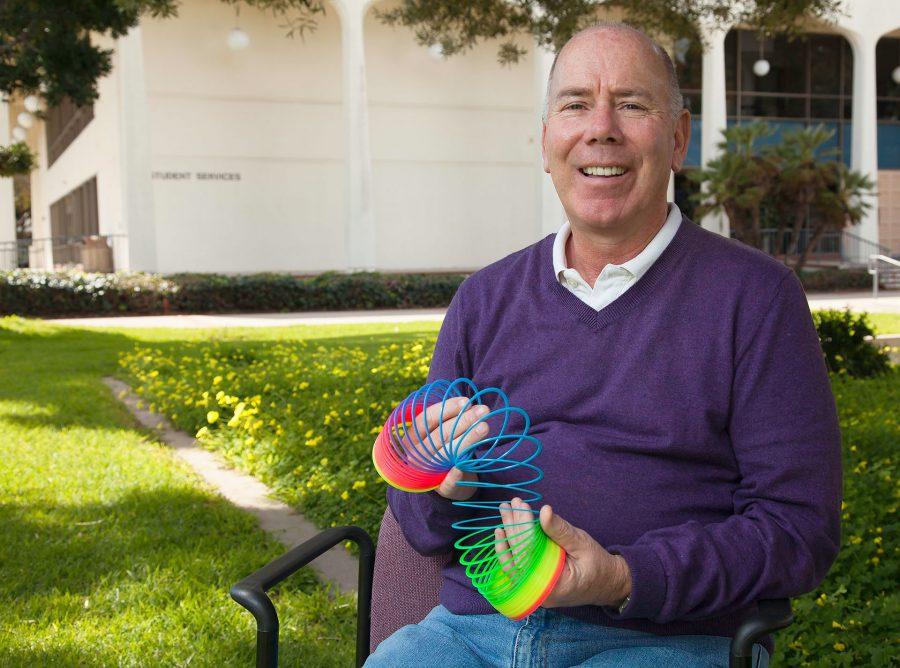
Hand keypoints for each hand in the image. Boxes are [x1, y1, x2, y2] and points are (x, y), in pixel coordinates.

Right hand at [405, 396, 489, 500]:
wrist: (443, 482)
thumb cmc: (441, 449)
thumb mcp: (436, 433)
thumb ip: (446, 420)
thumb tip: (467, 403)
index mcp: (412, 438)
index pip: (427, 419)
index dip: (447, 408)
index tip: (466, 401)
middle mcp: (417, 455)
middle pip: (441, 435)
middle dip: (464, 420)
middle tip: (484, 410)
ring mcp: (429, 472)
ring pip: (447, 454)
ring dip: (467, 440)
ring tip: (485, 426)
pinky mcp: (443, 488)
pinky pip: (449, 482)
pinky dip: (456, 474)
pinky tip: (461, 467)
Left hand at [495, 498, 631, 608]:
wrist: (607, 584)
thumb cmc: (597, 564)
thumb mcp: (581, 544)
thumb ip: (560, 530)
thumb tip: (543, 511)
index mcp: (553, 585)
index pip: (530, 552)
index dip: (522, 527)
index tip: (519, 505)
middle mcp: (539, 593)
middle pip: (517, 557)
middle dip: (512, 528)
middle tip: (507, 505)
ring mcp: (534, 592)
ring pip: (514, 561)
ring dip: (508, 536)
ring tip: (504, 512)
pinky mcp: (534, 585)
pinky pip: (517, 567)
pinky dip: (511, 548)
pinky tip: (504, 532)